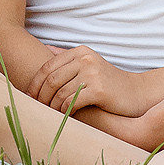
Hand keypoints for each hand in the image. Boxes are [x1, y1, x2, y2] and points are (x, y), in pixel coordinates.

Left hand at [26, 44, 146, 116]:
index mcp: (80, 52)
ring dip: (51, 106)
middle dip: (40, 96)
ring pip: (59, 92)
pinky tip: (63, 116)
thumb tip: (45, 48)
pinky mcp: (99, 89)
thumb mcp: (88, 63)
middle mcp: (85, 59)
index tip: (28, 97)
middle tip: (35, 108)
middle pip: (51, 79)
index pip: (47, 66)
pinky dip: (63, 111)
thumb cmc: (108, 82)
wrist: (136, 93)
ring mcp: (92, 73)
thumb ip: (67, 57)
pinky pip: (71, 102)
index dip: (34, 83)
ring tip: (48, 114)